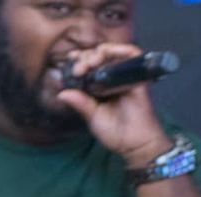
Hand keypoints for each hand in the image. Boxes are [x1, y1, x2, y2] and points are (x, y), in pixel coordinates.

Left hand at [57, 43, 173, 167]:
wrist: (134, 143)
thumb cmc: (114, 132)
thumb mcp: (92, 117)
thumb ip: (80, 103)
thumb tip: (61, 93)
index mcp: (100, 87)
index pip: (89, 67)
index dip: (79, 61)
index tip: (68, 63)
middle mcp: (112, 79)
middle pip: (99, 56)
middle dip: (85, 57)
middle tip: (78, 69)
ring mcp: (126, 76)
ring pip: (114, 52)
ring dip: (99, 52)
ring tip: (89, 63)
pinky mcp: (139, 75)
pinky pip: (133, 54)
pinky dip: (120, 49)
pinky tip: (107, 54)